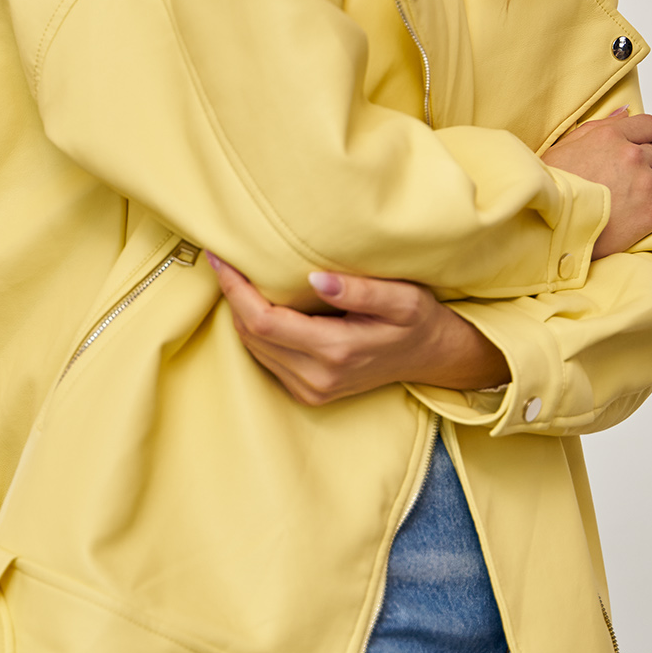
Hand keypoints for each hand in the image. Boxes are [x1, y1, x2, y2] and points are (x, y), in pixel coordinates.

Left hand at [207, 256, 508, 406]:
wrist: (430, 357)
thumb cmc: (417, 321)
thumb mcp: (402, 299)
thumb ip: (360, 290)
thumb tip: (315, 278)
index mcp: (336, 351)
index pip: (263, 322)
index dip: (236, 290)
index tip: (221, 259)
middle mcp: (317, 378)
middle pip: (251, 336)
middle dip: (233, 298)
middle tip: (224, 260)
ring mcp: (311, 390)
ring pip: (254, 349)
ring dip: (240, 314)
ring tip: (236, 277)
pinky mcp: (308, 393)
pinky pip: (266, 359)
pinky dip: (255, 331)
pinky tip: (256, 304)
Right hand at [541, 107, 651, 257]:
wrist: (553, 226)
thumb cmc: (553, 188)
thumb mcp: (565, 147)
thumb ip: (599, 126)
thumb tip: (625, 112)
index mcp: (611, 137)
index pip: (651, 126)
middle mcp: (631, 157)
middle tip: (642, 177)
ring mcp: (644, 185)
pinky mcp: (651, 213)